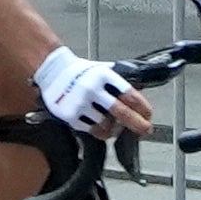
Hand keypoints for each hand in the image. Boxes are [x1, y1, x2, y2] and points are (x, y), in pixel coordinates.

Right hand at [29, 44, 150, 136]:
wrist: (52, 70)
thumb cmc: (78, 71)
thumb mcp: (101, 69)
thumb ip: (117, 82)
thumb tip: (138, 95)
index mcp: (104, 75)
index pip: (129, 94)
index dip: (142, 106)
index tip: (148, 114)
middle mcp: (93, 89)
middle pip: (121, 112)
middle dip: (137, 123)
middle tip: (146, 129)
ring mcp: (81, 102)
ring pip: (106, 124)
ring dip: (114, 128)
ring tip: (115, 128)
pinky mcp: (70, 115)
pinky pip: (91, 130)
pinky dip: (99, 131)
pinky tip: (100, 127)